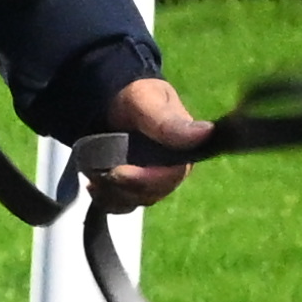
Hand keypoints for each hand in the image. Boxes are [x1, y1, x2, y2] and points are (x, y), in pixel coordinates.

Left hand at [84, 74, 202, 213]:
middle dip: (123, 186)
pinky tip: (94, 185)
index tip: (118, 172)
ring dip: (111, 193)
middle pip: (150, 194)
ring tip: (95, 173)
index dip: (144, 180)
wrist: (114, 99)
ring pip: (134, 201)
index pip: (170, 178)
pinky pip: (122, 204)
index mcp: (183, 153)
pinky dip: (106, 198)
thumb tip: (207, 132)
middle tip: (100, 172)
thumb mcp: (149, 102)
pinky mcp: (134, 187)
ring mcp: (152, 181)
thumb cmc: (137, 97)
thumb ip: (170, 122)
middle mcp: (171, 172)